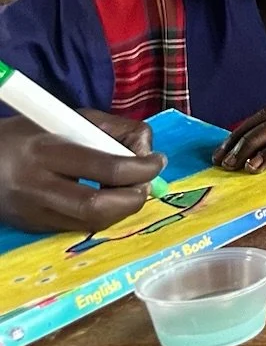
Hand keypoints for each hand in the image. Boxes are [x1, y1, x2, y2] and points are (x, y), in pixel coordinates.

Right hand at [0, 108, 162, 232]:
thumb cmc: (28, 133)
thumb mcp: (66, 118)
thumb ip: (110, 129)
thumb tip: (145, 146)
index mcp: (46, 152)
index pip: (106, 167)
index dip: (142, 168)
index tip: (157, 161)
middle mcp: (37, 187)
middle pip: (98, 207)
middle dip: (134, 197)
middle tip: (146, 182)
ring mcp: (33, 212)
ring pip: (92, 223)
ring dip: (123, 209)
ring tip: (130, 189)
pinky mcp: (34, 227)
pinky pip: (79, 227)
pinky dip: (104, 215)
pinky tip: (109, 198)